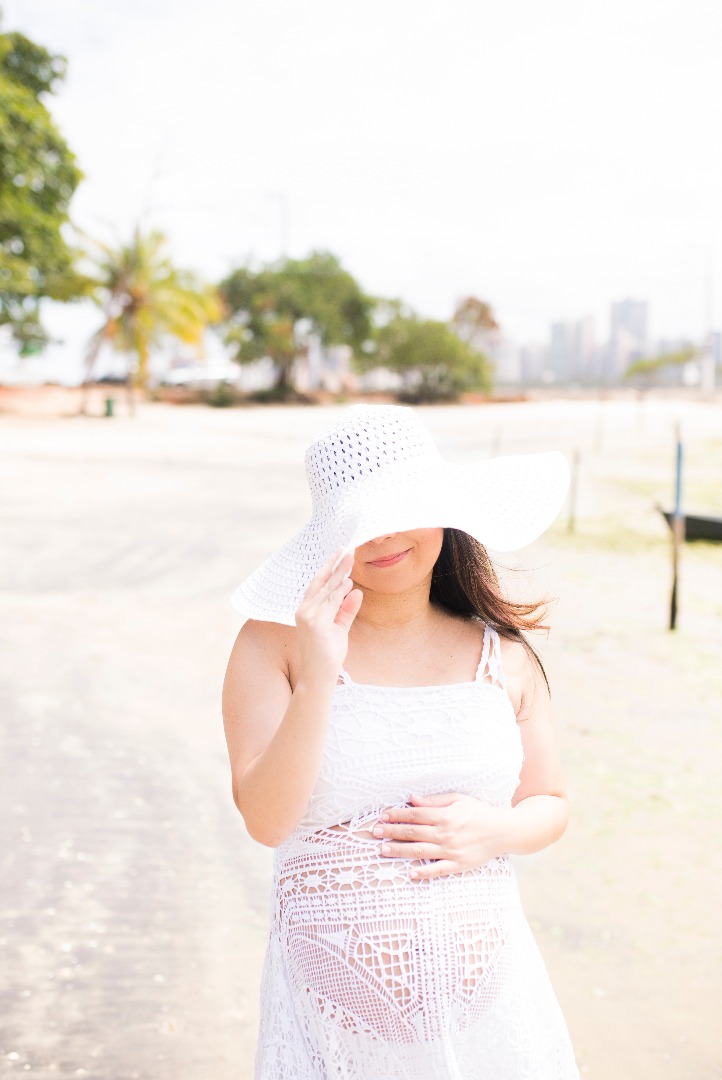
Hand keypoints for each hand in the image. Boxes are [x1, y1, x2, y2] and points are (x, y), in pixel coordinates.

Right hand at [295, 548, 362, 684]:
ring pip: (327, 590)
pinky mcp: (314, 623)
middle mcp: (304, 610)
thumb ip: (346, 610)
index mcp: (307, 610)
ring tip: (350, 559)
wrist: (318, 676)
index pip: (318, 585)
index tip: (340, 555)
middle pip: (321, 582)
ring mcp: (307, 616)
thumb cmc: (328, 655)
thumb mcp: (340, 628)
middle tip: (347, 549)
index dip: (329, 569)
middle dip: (335, 565)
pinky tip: (348, 582)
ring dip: (340, 574)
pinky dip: (340, 592)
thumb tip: (356, 591)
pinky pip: (331, 603)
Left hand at [373, 792, 511, 879]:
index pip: (415, 815)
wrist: (503, 831)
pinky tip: (410, 874)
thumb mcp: (458, 799)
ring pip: (420, 852)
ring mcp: (451, 851)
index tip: (382, 815)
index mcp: (445, 816)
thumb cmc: (479, 812)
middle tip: (374, 832)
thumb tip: (412, 799)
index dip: (397, 814)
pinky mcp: (458, 865)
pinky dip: (424, 873)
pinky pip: (438, 871)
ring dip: (399, 851)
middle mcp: (446, 834)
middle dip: (392, 832)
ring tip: (382, 850)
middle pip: (413, 833)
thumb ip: (434, 801)